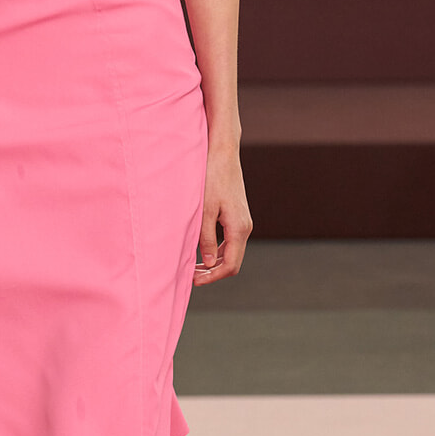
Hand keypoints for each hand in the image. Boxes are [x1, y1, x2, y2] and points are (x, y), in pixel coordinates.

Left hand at [193, 144, 251, 284]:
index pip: (231, 265)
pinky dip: (217, 251)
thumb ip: (207, 238)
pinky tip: (200, 249)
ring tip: (191, 265)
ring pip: (231, 252)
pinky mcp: (237, 216)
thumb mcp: (205, 210)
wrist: (223, 154)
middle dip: (212, 272)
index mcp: (239, 228)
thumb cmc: (212, 178)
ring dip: (214, 262)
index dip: (213, 277)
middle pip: (232, 262)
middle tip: (189, 276)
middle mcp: (245, 227)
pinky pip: (230, 241)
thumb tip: (209, 264)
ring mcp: (243, 222)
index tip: (194, 282)